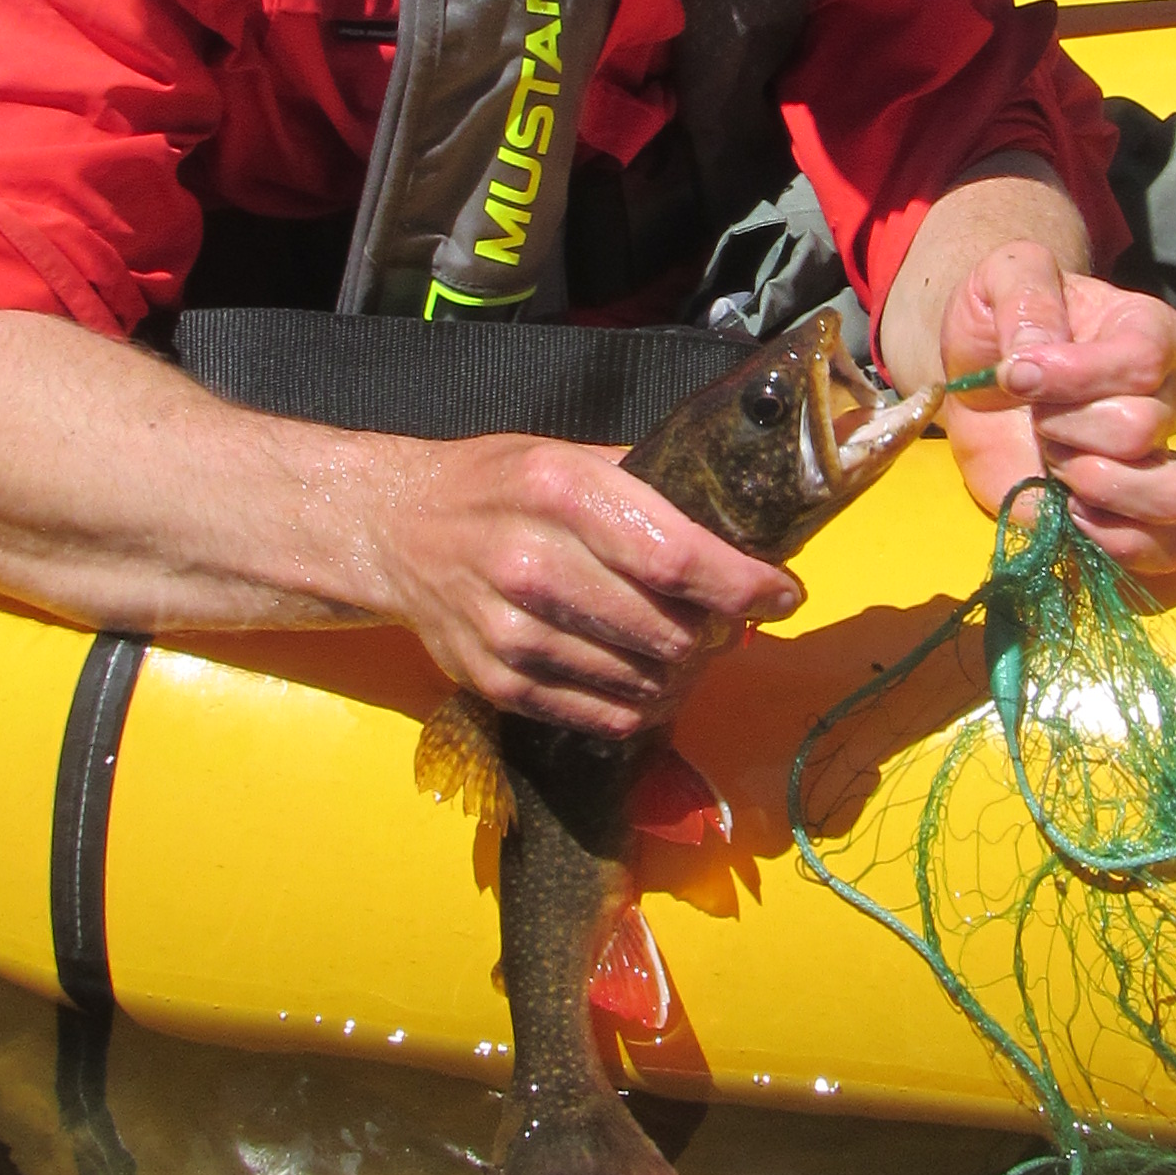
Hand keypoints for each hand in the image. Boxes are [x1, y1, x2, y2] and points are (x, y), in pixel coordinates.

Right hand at [360, 433, 802, 740]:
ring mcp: (512, 632)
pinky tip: (647, 680)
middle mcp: (533, 563)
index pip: (678, 558)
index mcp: (562, 492)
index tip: (781, 594)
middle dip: (718, 632)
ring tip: (686, 650)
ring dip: (684, 674)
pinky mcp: (498, 683)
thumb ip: (652, 487)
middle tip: (726, 621)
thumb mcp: (569, 456)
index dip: (744, 586)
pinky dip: (643, 707)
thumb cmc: (496, 487)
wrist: (394, 531)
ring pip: (643, 682)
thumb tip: (743, 525)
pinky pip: (604, 717)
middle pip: (669, 630)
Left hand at [934, 243, 1175, 572]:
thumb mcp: (1004, 275)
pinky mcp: (1122, 514)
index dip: (1075, 374)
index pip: (1142, 361)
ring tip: (1054, 466)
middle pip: (1143, 428)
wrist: (976, 373)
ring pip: (1172, 494)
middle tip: (1033, 419)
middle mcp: (1164, 398)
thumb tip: (1035, 356)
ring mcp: (1149, 461)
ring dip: (1096, 486)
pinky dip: (1117, 543)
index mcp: (1148, 332)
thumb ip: (1026, 296)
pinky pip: (1162, 550)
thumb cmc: (1002, 320)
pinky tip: (1069, 513)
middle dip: (1067, 428)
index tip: (1017, 372)